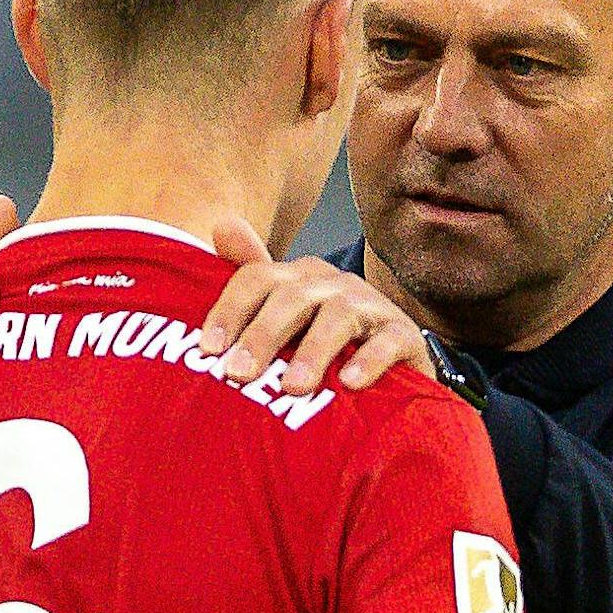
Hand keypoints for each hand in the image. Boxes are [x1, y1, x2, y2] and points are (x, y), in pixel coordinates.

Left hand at [201, 216, 434, 396]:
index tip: (208, 350)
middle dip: (262, 335)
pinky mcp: (404, 336)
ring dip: (312, 352)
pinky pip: (388, 343)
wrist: (395, 370)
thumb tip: (221, 225)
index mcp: (300, 278)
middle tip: (239, 374)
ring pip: (338, 317)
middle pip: (292, 298)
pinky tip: (349, 384)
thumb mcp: (287, 318)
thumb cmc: (328, 346)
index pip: (257, 278)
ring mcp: (372, 308)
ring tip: (292, 387)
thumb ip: (252, 281)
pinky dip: (369, 361)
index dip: (229, 310)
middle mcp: (334, 284)